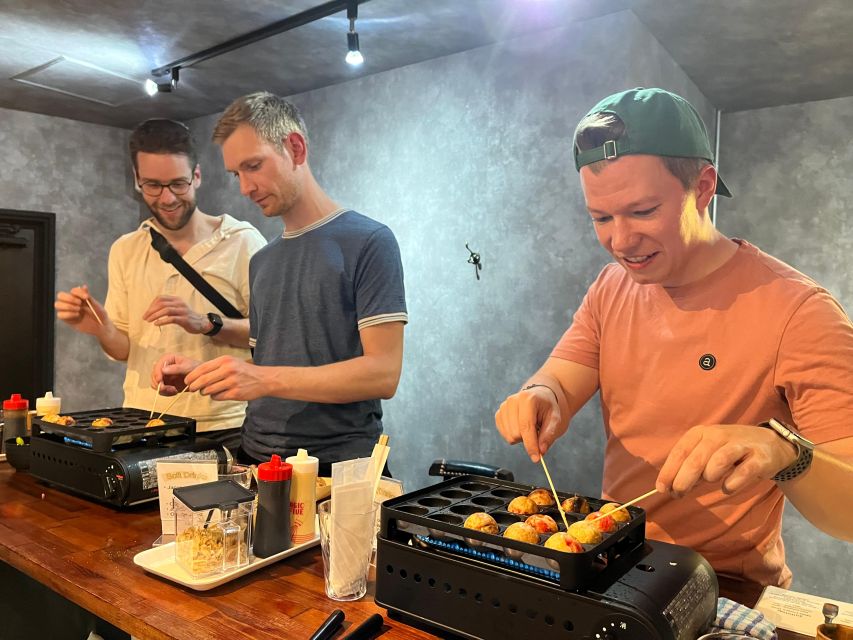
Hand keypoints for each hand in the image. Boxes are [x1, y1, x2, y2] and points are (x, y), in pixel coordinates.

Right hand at [54, 285, 107, 334]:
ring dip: (68, 306)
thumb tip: (84, 286)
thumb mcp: (96, 305)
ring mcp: (67, 311)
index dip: (78, 292)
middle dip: (70, 298)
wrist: (101, 326)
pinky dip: (68, 314)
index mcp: (79, 297)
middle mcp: (71, 302)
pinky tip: (77, 315)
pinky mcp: (66, 319)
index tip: (86, 297)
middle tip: (80, 304)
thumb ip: (88, 297)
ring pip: (57, 304)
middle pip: (60, 295)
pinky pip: (60, 315)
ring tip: (78, 309)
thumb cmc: (99, 314)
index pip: (72, 291)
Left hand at [143, 295, 208, 333]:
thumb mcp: (177, 309)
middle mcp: (179, 303)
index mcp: (176, 299)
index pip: (161, 298)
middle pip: (162, 304)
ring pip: (166, 310)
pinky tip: (157, 324)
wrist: (201, 323)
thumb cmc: (187, 317)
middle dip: (151, 311)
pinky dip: (162, 321)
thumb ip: (167, 307)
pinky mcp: (184, 319)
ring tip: (149, 320)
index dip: (152, 305)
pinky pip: (171, 319)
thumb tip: (152, 310)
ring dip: (155, 315)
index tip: (147, 312)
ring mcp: (182, 311)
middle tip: (145, 317)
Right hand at [152, 353, 201, 394]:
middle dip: (159, 384)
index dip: (157, 373)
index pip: (157, 366)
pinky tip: (175, 391)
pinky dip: (166, 393)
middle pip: (154, 376)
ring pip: (155, 384)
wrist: (201, 377)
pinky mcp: (166, 384)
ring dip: (163, 389)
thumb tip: (163, 370)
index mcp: (168, 359)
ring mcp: (164, 376)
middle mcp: (163, 367)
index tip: (160, 380)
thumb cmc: (196, 368)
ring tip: (174, 390)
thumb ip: (176, 368)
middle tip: (168, 389)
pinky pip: (161, 390)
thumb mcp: (188, 367)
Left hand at [184, 356, 269, 400]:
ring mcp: (232, 382)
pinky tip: (219, 393)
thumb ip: (215, 367)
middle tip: (192, 388)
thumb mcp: (230, 362)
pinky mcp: (235, 393)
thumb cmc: (245, 371)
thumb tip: (196, 375)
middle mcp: (228, 370)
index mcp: (225, 360)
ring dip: (205, 392)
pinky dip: (215, 396)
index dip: (191, 376)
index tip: (187, 381)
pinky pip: (217, 397)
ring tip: (208, 391)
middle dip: (194, 386)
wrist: (263, 379)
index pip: (202, 368)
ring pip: (209, 390)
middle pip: (203, 380)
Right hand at [495, 386, 564, 462]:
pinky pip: (504, 434)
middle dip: (528, 438)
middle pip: (516, 433)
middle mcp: (512, 401)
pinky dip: (513, 435)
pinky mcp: (499, 413)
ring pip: (509, 436)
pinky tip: (521, 427)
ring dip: (521, 437)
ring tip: (529, 427)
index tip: (536, 458)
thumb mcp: (555, 419)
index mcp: (528, 399)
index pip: (526, 427)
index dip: (531, 445)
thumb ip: (549, 435)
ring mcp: (503, 407)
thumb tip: (541, 450)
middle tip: (537, 431)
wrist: (539, 396)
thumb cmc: (547, 407)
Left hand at [656, 424, 798, 496]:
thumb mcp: (706, 453)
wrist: (770, 445)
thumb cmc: (731, 451)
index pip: (680, 452)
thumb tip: (670, 487)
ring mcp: (740, 445)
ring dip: (709, 476)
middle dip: (683, 480)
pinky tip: (727, 487)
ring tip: (710, 480)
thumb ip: (690, 468)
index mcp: (701, 433)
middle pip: (696, 460)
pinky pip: (743, 473)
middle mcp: (718, 435)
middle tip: (679, 494)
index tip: (662, 489)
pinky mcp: (760, 458)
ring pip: (718, 462)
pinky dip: (732, 483)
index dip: (669, 472)